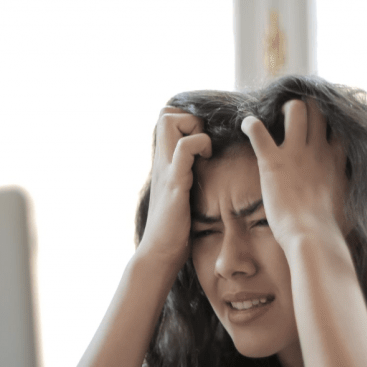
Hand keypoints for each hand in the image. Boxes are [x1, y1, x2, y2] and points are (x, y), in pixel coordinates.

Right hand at [136, 106, 211, 270]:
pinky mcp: (174, 183)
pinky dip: (199, 145)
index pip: (166, 118)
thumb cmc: (174, 230)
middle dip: (190, 118)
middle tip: (204, 142)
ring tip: (205, 151)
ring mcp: (166, 170)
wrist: (159, 254)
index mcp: (164, 163)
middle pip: (165, 112)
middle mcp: (161, 161)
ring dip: (194, 128)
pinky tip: (206, 161)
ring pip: (169, 121)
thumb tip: (206, 172)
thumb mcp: (181, 195)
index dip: (187, 119)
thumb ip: (187, 178)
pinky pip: (184, 149)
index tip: (203, 140)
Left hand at [240, 99, 346, 248]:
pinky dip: (250, 124)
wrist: (313, 237)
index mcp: (336, 160)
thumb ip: (350, 192)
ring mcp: (296, 153)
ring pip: (295, 109)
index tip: (323, 124)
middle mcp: (318, 150)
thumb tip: (359, 198)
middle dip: (308, 106)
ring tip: (276, 116)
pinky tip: (246, 124)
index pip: (340, 126)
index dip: (332, 121)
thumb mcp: (351, 206)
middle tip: (296, 116)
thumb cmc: (331, 230)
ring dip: (284, 109)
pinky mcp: (272, 161)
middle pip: (319, 109)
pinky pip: (257, 130)